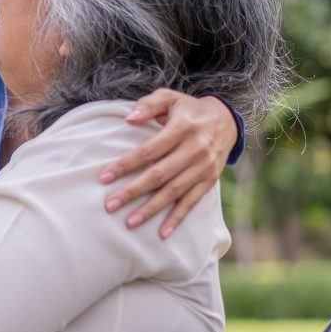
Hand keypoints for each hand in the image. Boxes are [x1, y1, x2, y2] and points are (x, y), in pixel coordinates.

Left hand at [100, 90, 237, 237]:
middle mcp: (195, 149)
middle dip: (133, 192)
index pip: (149, 150)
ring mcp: (204, 167)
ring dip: (151, 209)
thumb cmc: (188, 109)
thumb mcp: (170, 97)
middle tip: (110, 205)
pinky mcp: (210, 180)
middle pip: (159, 175)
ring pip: (174, 192)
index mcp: (182, 128)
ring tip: (129, 222)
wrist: (226, 120)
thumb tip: (128, 119)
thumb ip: (149, 105)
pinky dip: (177, 218)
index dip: (126, 165)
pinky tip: (162, 233)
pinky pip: (192, 202)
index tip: (104, 178)